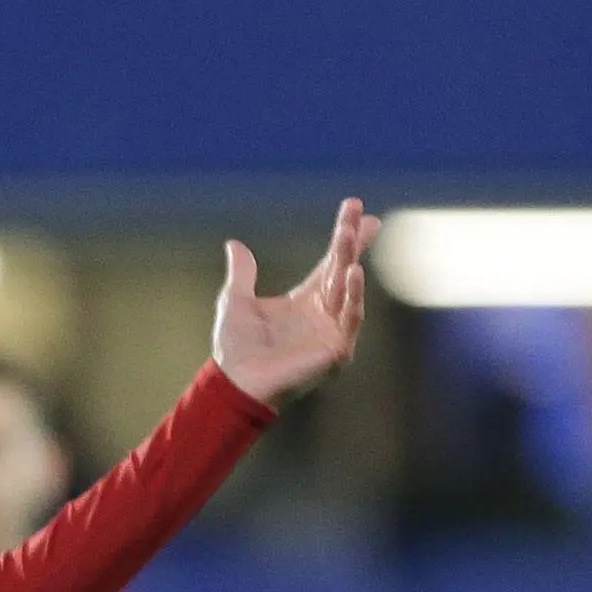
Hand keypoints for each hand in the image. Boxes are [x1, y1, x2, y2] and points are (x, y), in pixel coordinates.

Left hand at [211, 198, 377, 404]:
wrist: (233, 383)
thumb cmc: (235, 350)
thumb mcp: (235, 302)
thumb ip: (242, 273)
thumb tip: (234, 244)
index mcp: (304, 300)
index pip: (330, 262)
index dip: (344, 236)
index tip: (356, 207)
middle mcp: (322, 313)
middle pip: (342, 269)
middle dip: (350, 241)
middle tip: (357, 214)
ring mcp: (331, 332)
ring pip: (347, 291)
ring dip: (350, 263)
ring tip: (351, 236)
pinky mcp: (336, 351)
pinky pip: (349, 321)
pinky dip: (354, 300)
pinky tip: (354, 275)